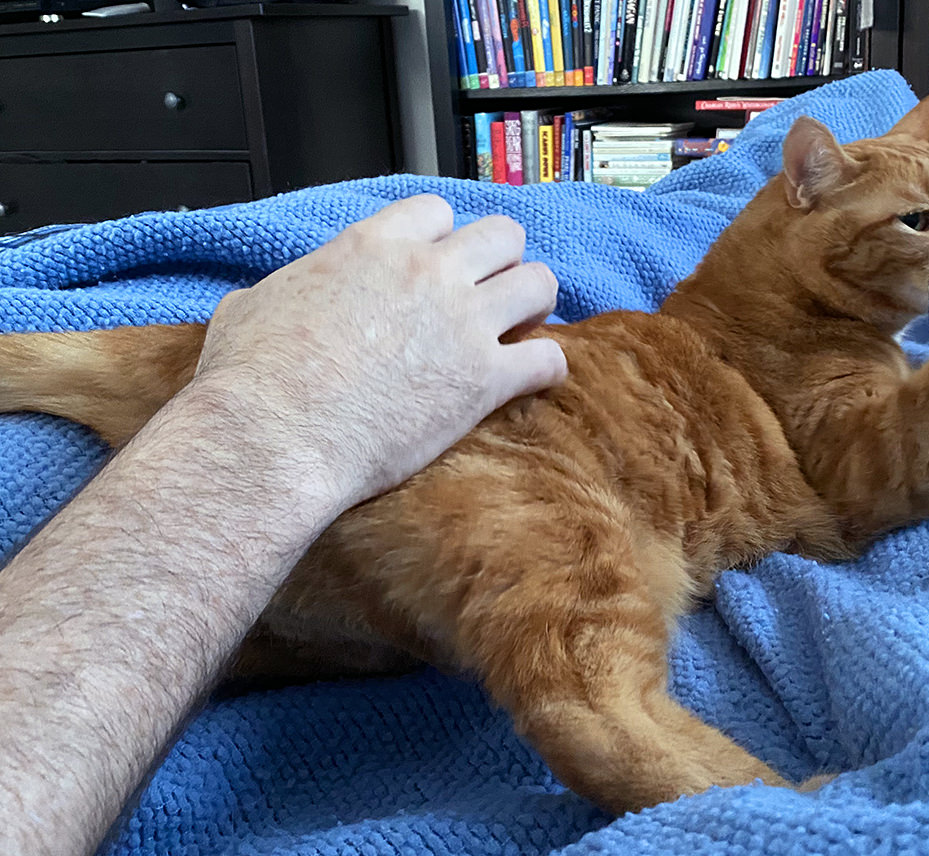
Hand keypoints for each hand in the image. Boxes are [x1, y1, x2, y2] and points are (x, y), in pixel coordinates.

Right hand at [194, 194, 567, 504]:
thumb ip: (274, 293)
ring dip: (534, 304)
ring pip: (539, 282)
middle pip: (502, 235)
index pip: (436, 212)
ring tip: (521, 329)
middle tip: (490, 294)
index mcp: (372, 247)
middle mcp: (427, 273)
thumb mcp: (247, 310)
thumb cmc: (252, 381)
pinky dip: (547, 369)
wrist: (274, 438)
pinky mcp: (484, 381)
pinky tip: (532, 381)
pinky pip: (549, 358)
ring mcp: (462, 323)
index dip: (443, 238)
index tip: (440, 262)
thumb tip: (259, 304)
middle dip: (501, 261)